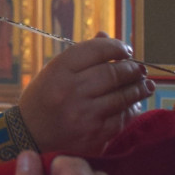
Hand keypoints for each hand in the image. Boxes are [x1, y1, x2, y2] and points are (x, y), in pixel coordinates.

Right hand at [19, 35, 151, 154]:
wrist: (29, 135)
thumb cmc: (44, 98)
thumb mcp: (54, 70)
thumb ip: (82, 55)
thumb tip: (108, 38)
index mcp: (59, 70)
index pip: (97, 50)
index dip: (117, 47)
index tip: (126, 50)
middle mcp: (71, 91)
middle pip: (114, 73)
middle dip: (133, 69)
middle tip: (140, 69)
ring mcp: (83, 115)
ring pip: (122, 96)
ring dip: (139, 89)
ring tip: (146, 85)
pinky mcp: (93, 135)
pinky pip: (121, 119)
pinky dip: (131, 110)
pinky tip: (133, 105)